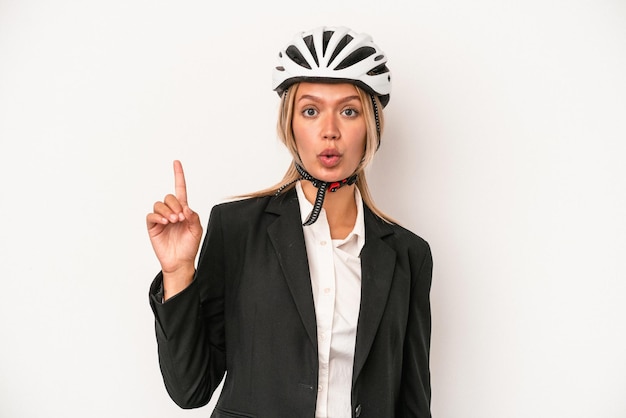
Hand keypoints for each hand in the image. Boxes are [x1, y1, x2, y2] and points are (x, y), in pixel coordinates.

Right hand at [147, 160, 202, 297]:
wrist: (180, 262)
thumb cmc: (189, 246)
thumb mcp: (197, 230)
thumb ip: (194, 216)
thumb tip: (185, 207)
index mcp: (183, 210)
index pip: (180, 189)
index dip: (178, 176)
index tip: (176, 163)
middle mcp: (171, 212)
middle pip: (169, 197)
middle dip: (175, 204)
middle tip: (180, 217)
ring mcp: (161, 219)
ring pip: (159, 204)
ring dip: (167, 210)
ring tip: (173, 221)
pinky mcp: (153, 226)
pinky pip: (151, 215)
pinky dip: (157, 216)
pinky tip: (164, 222)